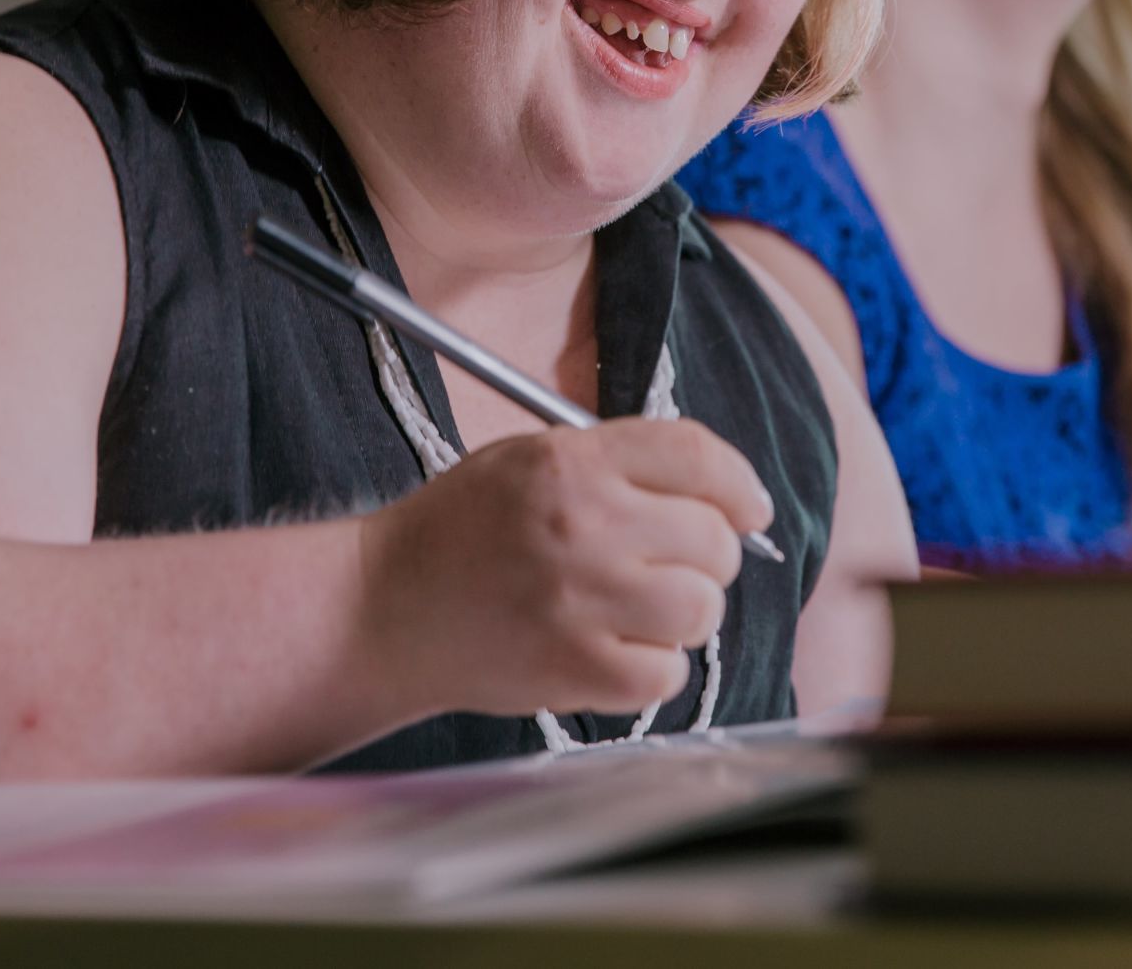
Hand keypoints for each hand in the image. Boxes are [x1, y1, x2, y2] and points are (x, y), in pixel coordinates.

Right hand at [354, 418, 774, 718]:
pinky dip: (651, 669)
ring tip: (635, 610)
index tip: (750, 509)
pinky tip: (611, 651)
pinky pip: (667, 674)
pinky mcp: (575, 668)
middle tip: (665, 566)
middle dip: (705, 556)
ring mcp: (581, 600)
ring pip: (702, 609)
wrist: (381, 609)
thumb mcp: (530, 460)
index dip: (740, 485)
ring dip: (681, 614)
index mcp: (573, 462)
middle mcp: (584, 524)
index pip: (698, 456)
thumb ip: (620, 463)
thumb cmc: (460, 532)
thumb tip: (726, 495)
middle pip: (714, 540)